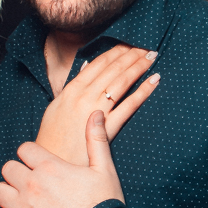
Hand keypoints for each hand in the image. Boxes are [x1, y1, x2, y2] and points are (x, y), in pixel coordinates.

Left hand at [0, 112, 123, 207]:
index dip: (29, 155)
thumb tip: (96, 113)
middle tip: (28, 182)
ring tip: (17, 199)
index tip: (37, 163)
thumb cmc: (105, 205)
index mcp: (50, 167)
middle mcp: (32, 184)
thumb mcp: (105, 169)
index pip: (24, 149)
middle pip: (8, 168)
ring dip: (6, 193)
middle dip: (16, 173)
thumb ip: (96, 139)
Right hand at [36, 44, 158, 164]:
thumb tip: (86, 65)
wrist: (53, 163)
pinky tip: (154, 80)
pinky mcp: (107, 128)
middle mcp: (84, 97)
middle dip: (131, 55)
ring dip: (138, 66)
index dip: (115, 52)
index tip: (128, 45)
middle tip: (146, 47)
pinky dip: (143, 91)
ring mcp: (97, 112)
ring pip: (122, 82)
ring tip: (152, 57)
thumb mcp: (56, 107)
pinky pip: (129, 105)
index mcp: (71, 90)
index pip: (98, 64)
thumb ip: (71, 85)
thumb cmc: (53, 138)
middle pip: (113, 70)